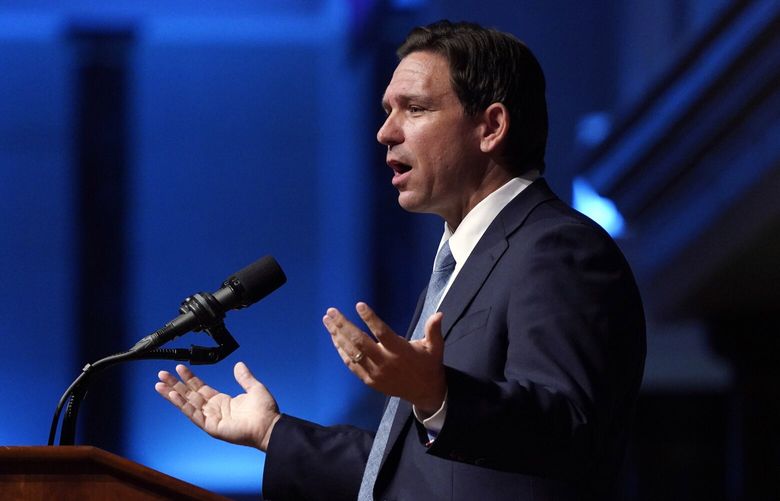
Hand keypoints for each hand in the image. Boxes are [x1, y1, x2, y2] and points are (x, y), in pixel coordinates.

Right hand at [155, 362, 279, 450]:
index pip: (200, 388)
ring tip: (159, 385)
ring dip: (173, 394)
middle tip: (161, 374)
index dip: (189, 378)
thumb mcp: (254, 388)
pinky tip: (172, 396)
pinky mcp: (211, 427)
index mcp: (222, 401)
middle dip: (175, 384)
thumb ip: (244, 377)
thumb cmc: (265, 410)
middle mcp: (214, 409)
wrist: (269, 425)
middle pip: (189, 395)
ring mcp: (211, 418)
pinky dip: (182, 405)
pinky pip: (194, 414)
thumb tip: (238, 365)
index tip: (179, 368)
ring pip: (187, 404)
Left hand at [322, 302, 445, 414]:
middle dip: (343, 325)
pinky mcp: (369, 381)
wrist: (424, 392)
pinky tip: (334, 339)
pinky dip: (341, 351)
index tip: (359, 305)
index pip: (382, 333)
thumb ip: (433, 330)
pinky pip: (351, 365)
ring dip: (338, 336)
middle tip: (331, 311)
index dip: (370, 319)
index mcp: (400, 351)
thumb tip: (439, 313)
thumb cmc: (428, 364)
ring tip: (327, 321)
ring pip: (352, 353)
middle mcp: (385, 362)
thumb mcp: (435, 347)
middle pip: (360, 342)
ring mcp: (375, 373)